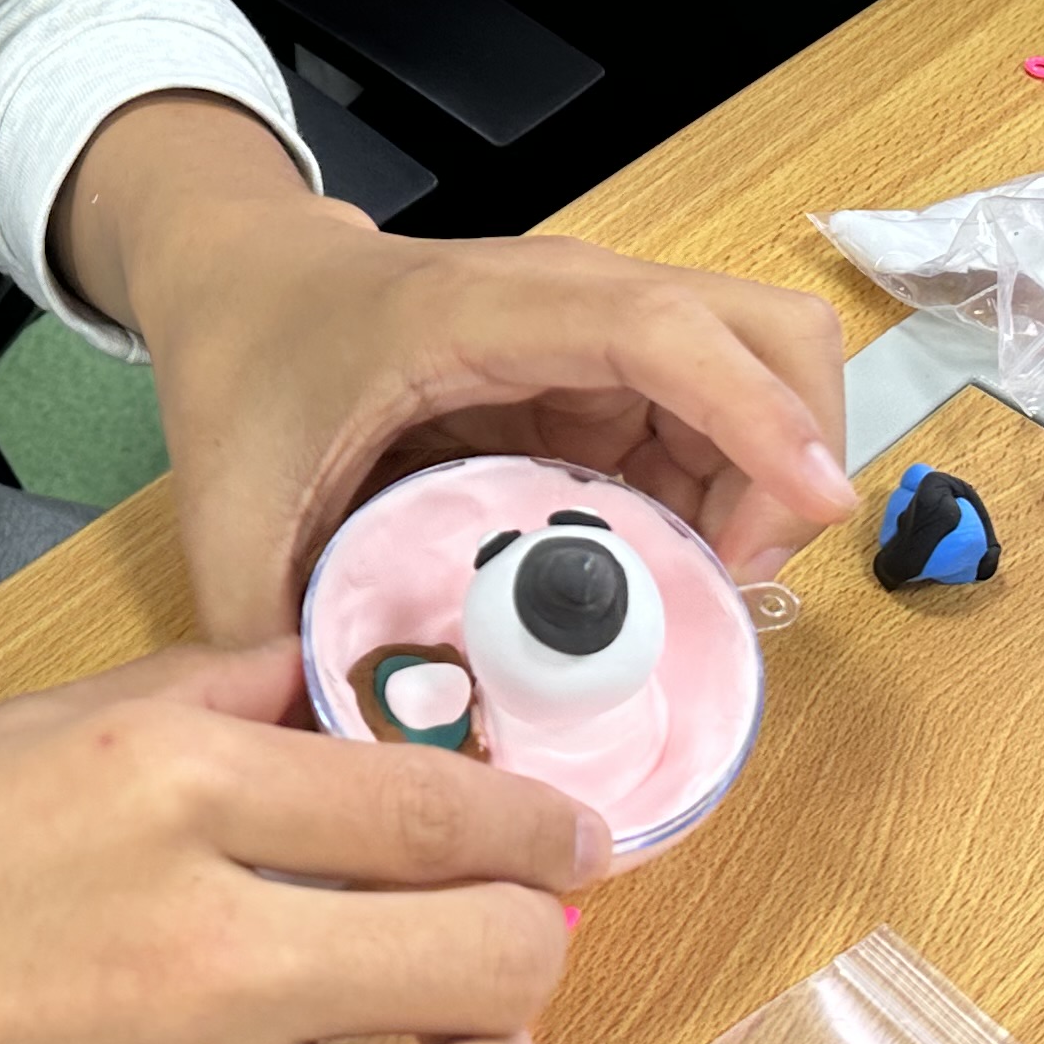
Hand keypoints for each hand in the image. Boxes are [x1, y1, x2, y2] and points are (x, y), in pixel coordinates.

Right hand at [0, 642, 591, 1043]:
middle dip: (524, 944)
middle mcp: (200, 955)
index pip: (454, 814)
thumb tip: (356, 687)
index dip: (544, 830)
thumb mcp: (33, 730)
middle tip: (483, 948)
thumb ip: (211, 697)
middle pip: (502, 960)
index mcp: (171, 796)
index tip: (566, 845)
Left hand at [53, 98, 851, 647]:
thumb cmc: (244, 367)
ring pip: (759, 377)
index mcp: (482, 315)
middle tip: (731, 581)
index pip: (659, 332)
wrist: (243, 279)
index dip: (752, 413)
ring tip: (694, 591)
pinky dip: (726, 491)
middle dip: (791, 455)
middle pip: (765, 334)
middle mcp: (569, 300)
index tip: (814, 506)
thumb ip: (267, 635)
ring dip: (763, 486)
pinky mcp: (606, 369)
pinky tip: (659, 567)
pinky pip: (713, 418)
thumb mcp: (228, 513)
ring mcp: (600, 330)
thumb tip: (331, 763)